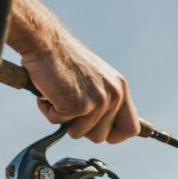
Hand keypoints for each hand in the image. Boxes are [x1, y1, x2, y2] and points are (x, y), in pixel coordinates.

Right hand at [11, 0, 139, 142]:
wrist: (46, 41)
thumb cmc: (62, 58)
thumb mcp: (94, 79)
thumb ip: (103, 100)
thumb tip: (104, 130)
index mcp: (120, 88)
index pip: (131, 128)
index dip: (114, 135)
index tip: (100, 133)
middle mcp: (114, 95)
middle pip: (101, 137)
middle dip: (80, 127)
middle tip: (67, 103)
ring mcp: (97, 101)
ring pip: (78, 133)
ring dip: (62, 117)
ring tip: (57, 93)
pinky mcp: (79, 105)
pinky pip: (58, 122)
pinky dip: (48, 109)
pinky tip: (48, 90)